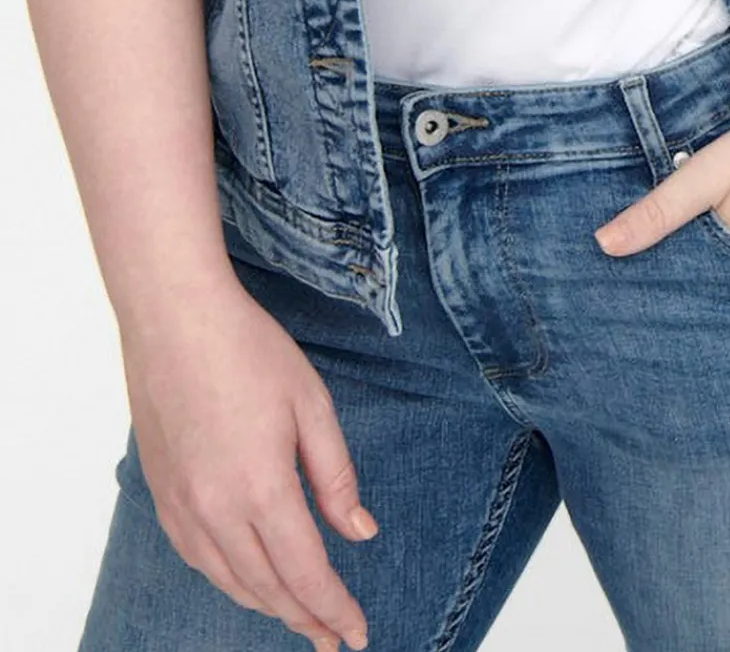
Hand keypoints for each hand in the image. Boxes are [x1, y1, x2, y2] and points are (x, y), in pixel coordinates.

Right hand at [119, 273, 377, 650]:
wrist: (174, 318)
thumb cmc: (248, 350)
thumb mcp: (311, 404)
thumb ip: (335, 477)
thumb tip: (359, 533)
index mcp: (261, 489)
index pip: (306, 574)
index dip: (334, 610)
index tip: (357, 635)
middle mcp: (215, 512)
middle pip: (267, 590)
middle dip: (306, 619)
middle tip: (334, 637)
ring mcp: (182, 507)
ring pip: (230, 582)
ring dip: (268, 605)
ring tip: (300, 615)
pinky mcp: (162, 495)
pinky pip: (198, 559)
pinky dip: (230, 580)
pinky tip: (248, 578)